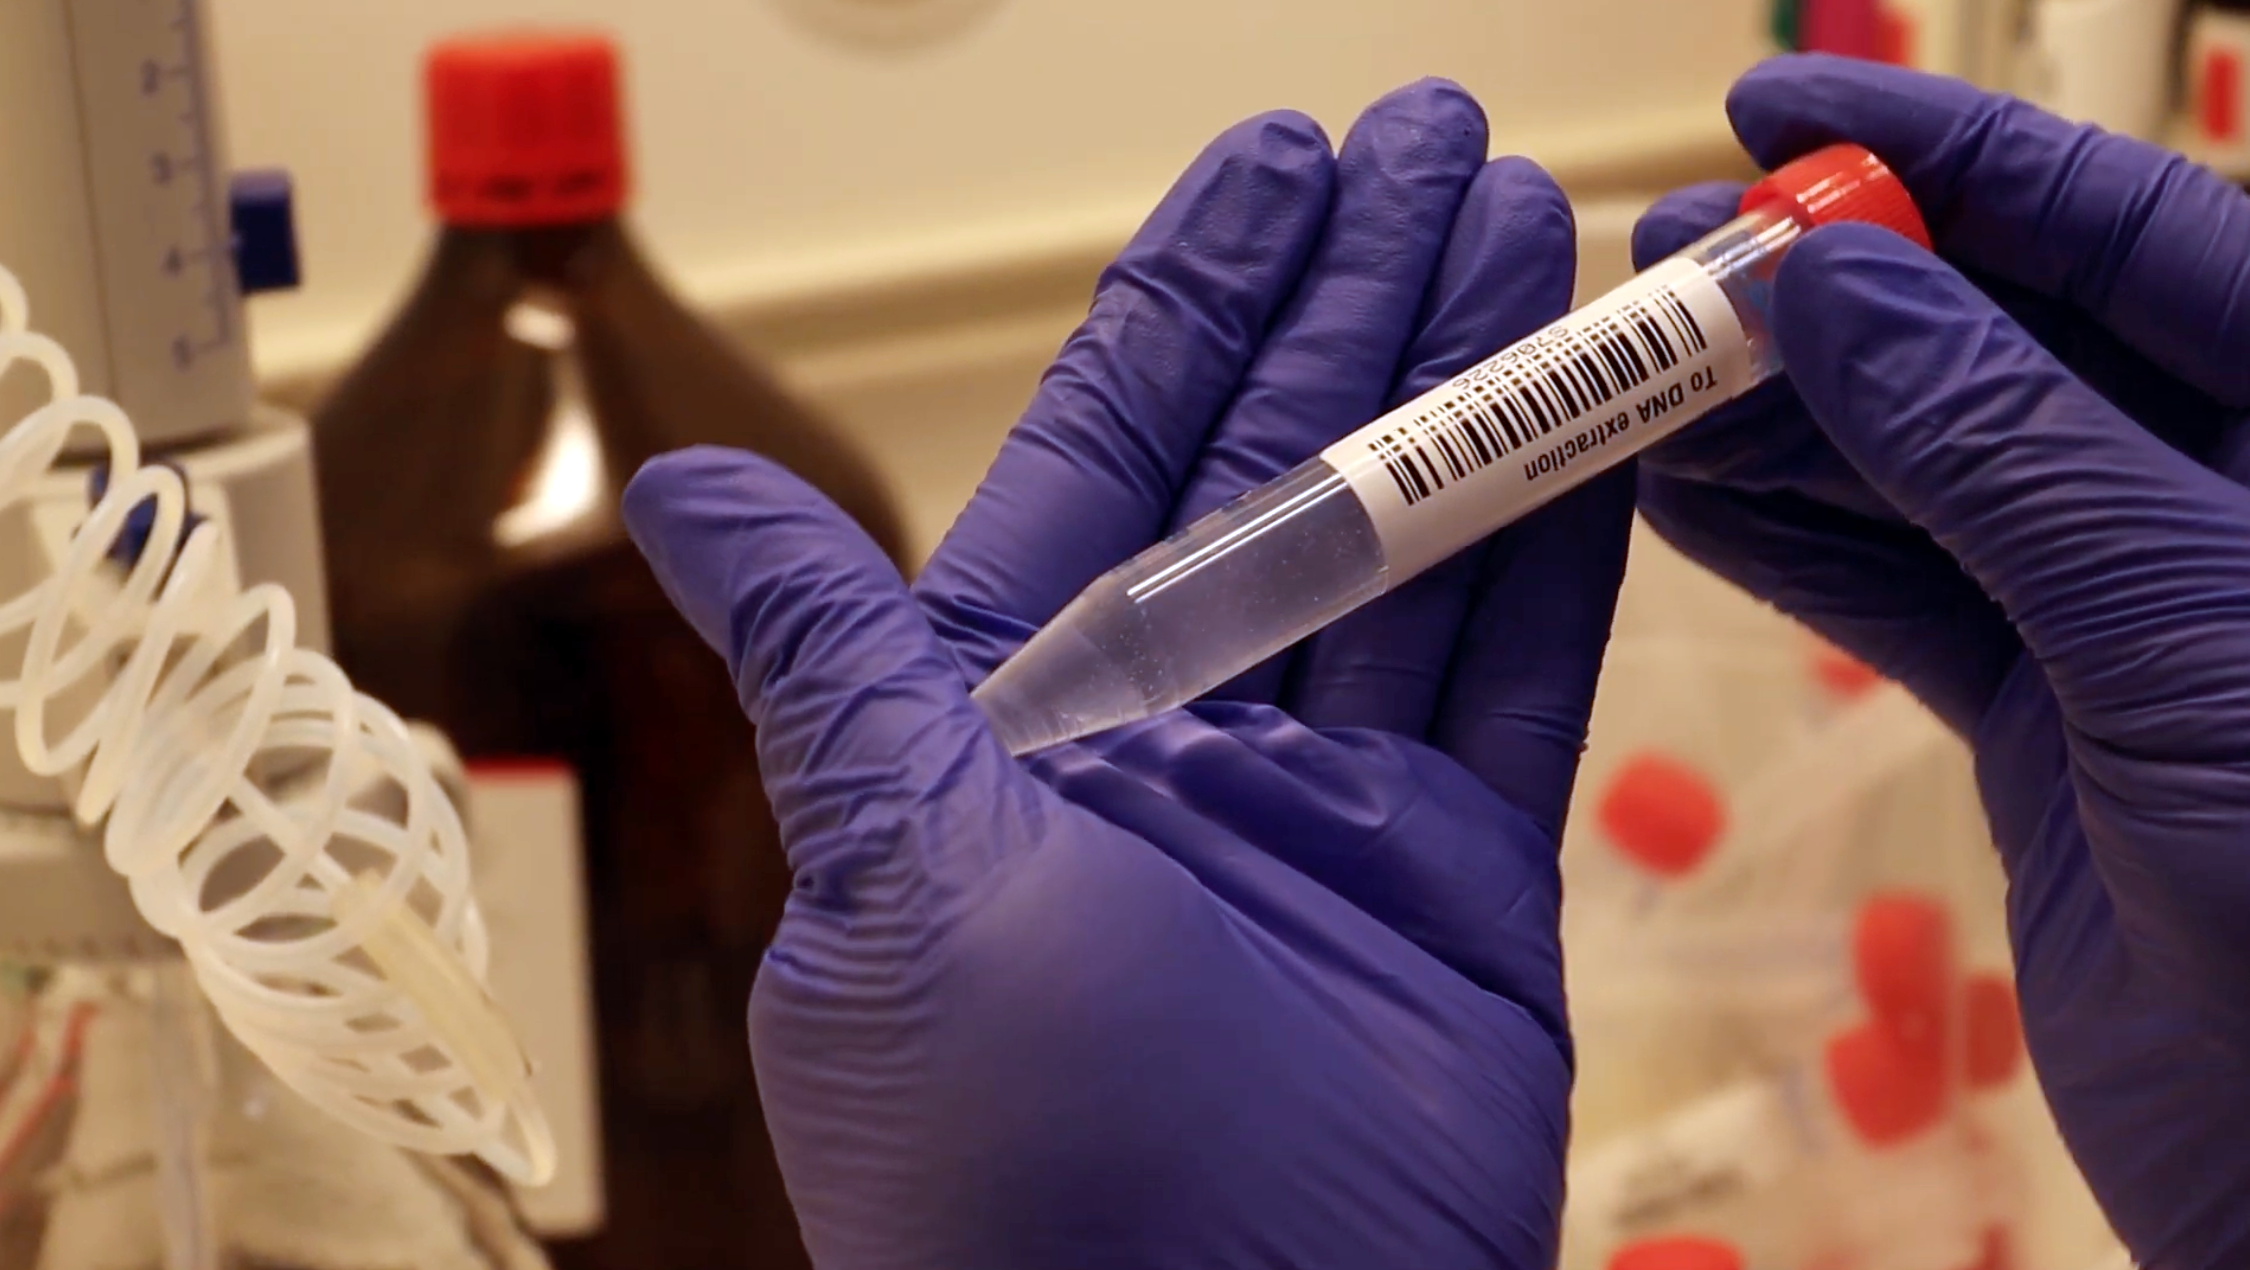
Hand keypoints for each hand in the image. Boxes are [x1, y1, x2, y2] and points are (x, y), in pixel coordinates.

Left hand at [622, 82, 1633, 1268]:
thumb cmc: (1009, 1172)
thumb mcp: (890, 875)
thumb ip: (832, 656)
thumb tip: (679, 480)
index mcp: (1009, 730)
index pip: (1108, 458)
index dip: (1194, 302)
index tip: (1271, 169)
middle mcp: (1166, 751)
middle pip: (1275, 474)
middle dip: (1357, 302)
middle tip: (1439, 143)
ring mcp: (1322, 815)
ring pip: (1409, 553)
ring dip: (1468, 392)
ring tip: (1532, 228)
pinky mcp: (1456, 893)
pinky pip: (1517, 684)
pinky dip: (1559, 551)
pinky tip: (1590, 420)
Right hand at [1633, 54, 2249, 1268]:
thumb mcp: (2185, 633)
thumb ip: (2006, 449)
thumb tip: (1830, 281)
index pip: (2140, 237)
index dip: (1956, 164)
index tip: (1782, 113)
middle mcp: (2228, 501)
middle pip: (2007, 348)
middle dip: (1832, 298)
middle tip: (1662, 269)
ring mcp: (2133, 612)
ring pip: (1930, 472)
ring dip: (1780, 426)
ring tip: (1631, 384)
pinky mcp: (2052, 722)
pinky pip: (1902, 595)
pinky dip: (1787, 548)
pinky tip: (1673, 499)